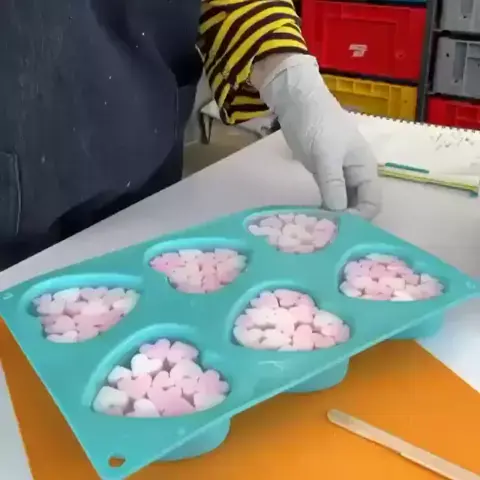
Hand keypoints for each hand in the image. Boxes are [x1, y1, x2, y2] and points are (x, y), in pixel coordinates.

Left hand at [252, 54, 380, 218]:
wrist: (298, 103)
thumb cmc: (318, 124)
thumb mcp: (327, 155)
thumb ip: (334, 184)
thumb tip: (339, 216)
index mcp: (365, 169)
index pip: (373, 203)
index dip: (360, 218)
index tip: (340, 229)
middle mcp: (356, 176)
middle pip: (359, 207)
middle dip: (347, 221)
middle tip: (326, 235)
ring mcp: (339, 176)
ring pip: (342, 204)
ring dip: (333, 217)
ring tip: (318, 230)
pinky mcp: (323, 175)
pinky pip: (328, 197)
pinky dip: (323, 208)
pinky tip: (312, 218)